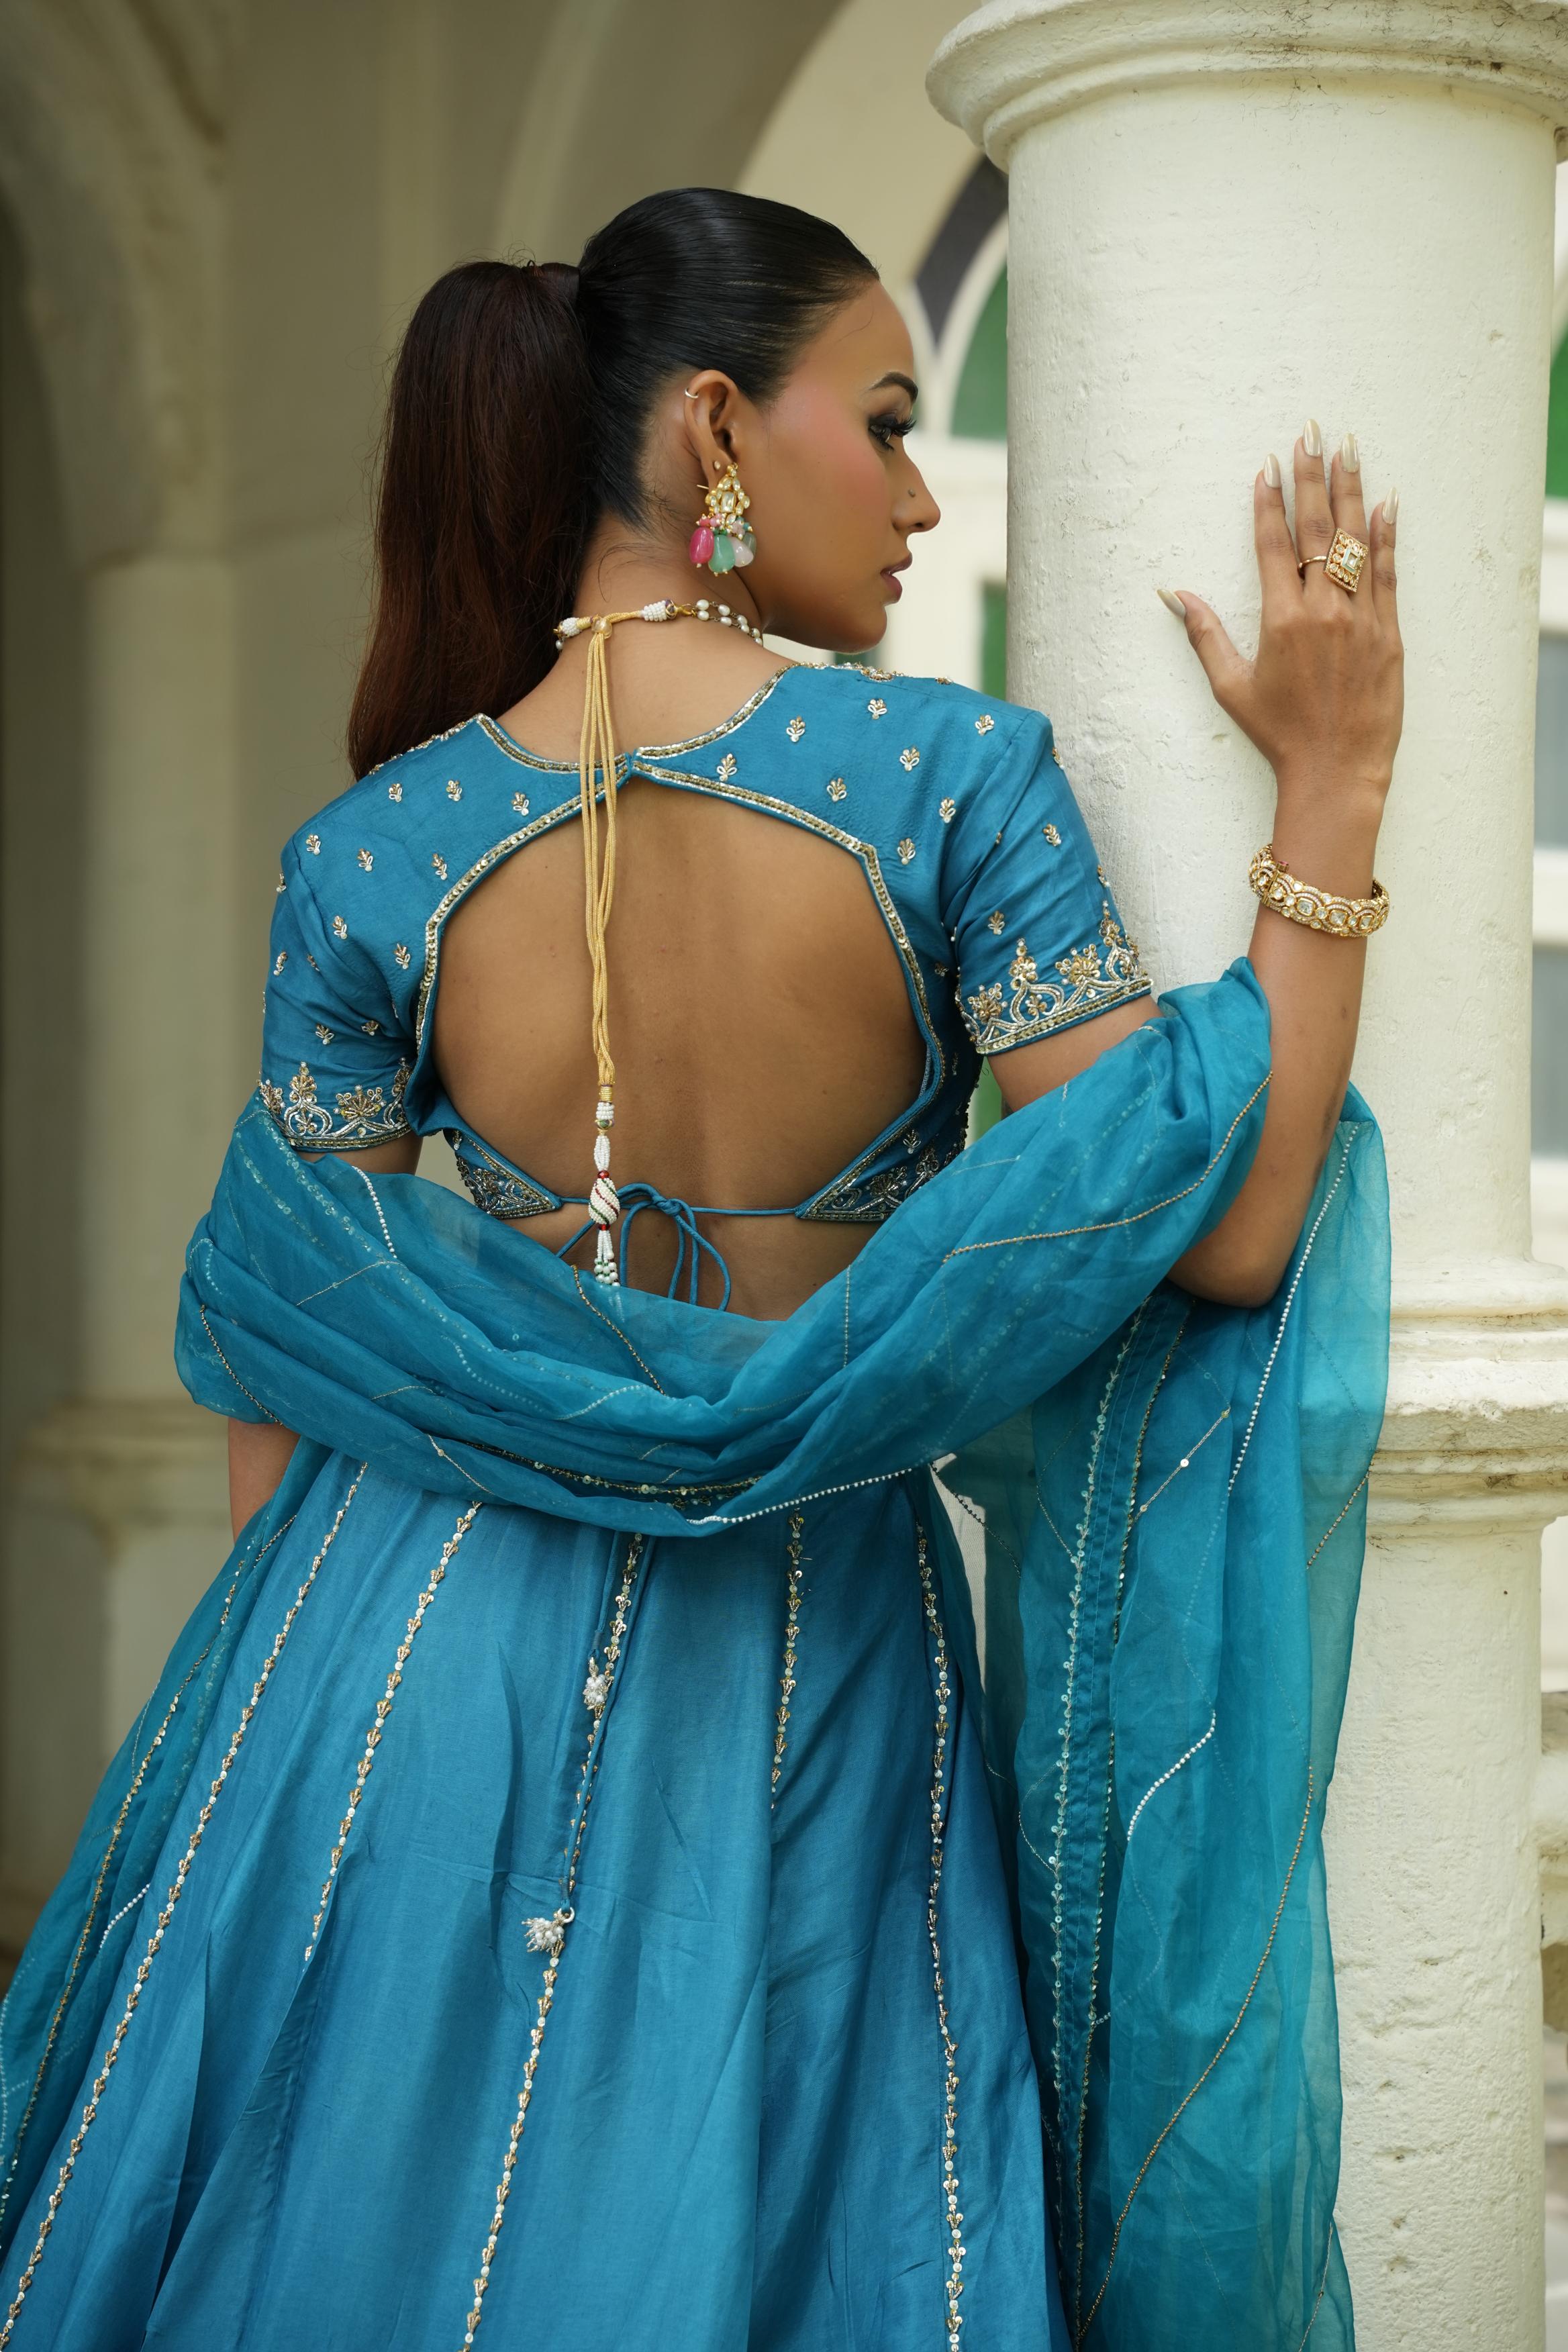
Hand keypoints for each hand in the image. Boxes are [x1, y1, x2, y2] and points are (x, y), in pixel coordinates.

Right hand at [1163, 427, 1402, 836]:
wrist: (1337, 770)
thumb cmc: (1279, 734)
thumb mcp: (1231, 686)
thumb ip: (1204, 634)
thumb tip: (1172, 593)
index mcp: (1280, 619)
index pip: (1273, 543)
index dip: (1270, 501)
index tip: (1269, 465)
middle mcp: (1322, 609)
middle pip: (1317, 528)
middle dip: (1312, 476)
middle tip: (1311, 433)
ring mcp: (1360, 618)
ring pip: (1357, 540)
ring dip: (1352, 489)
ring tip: (1349, 447)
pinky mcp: (1389, 632)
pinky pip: (1390, 573)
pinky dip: (1388, 536)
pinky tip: (1386, 502)